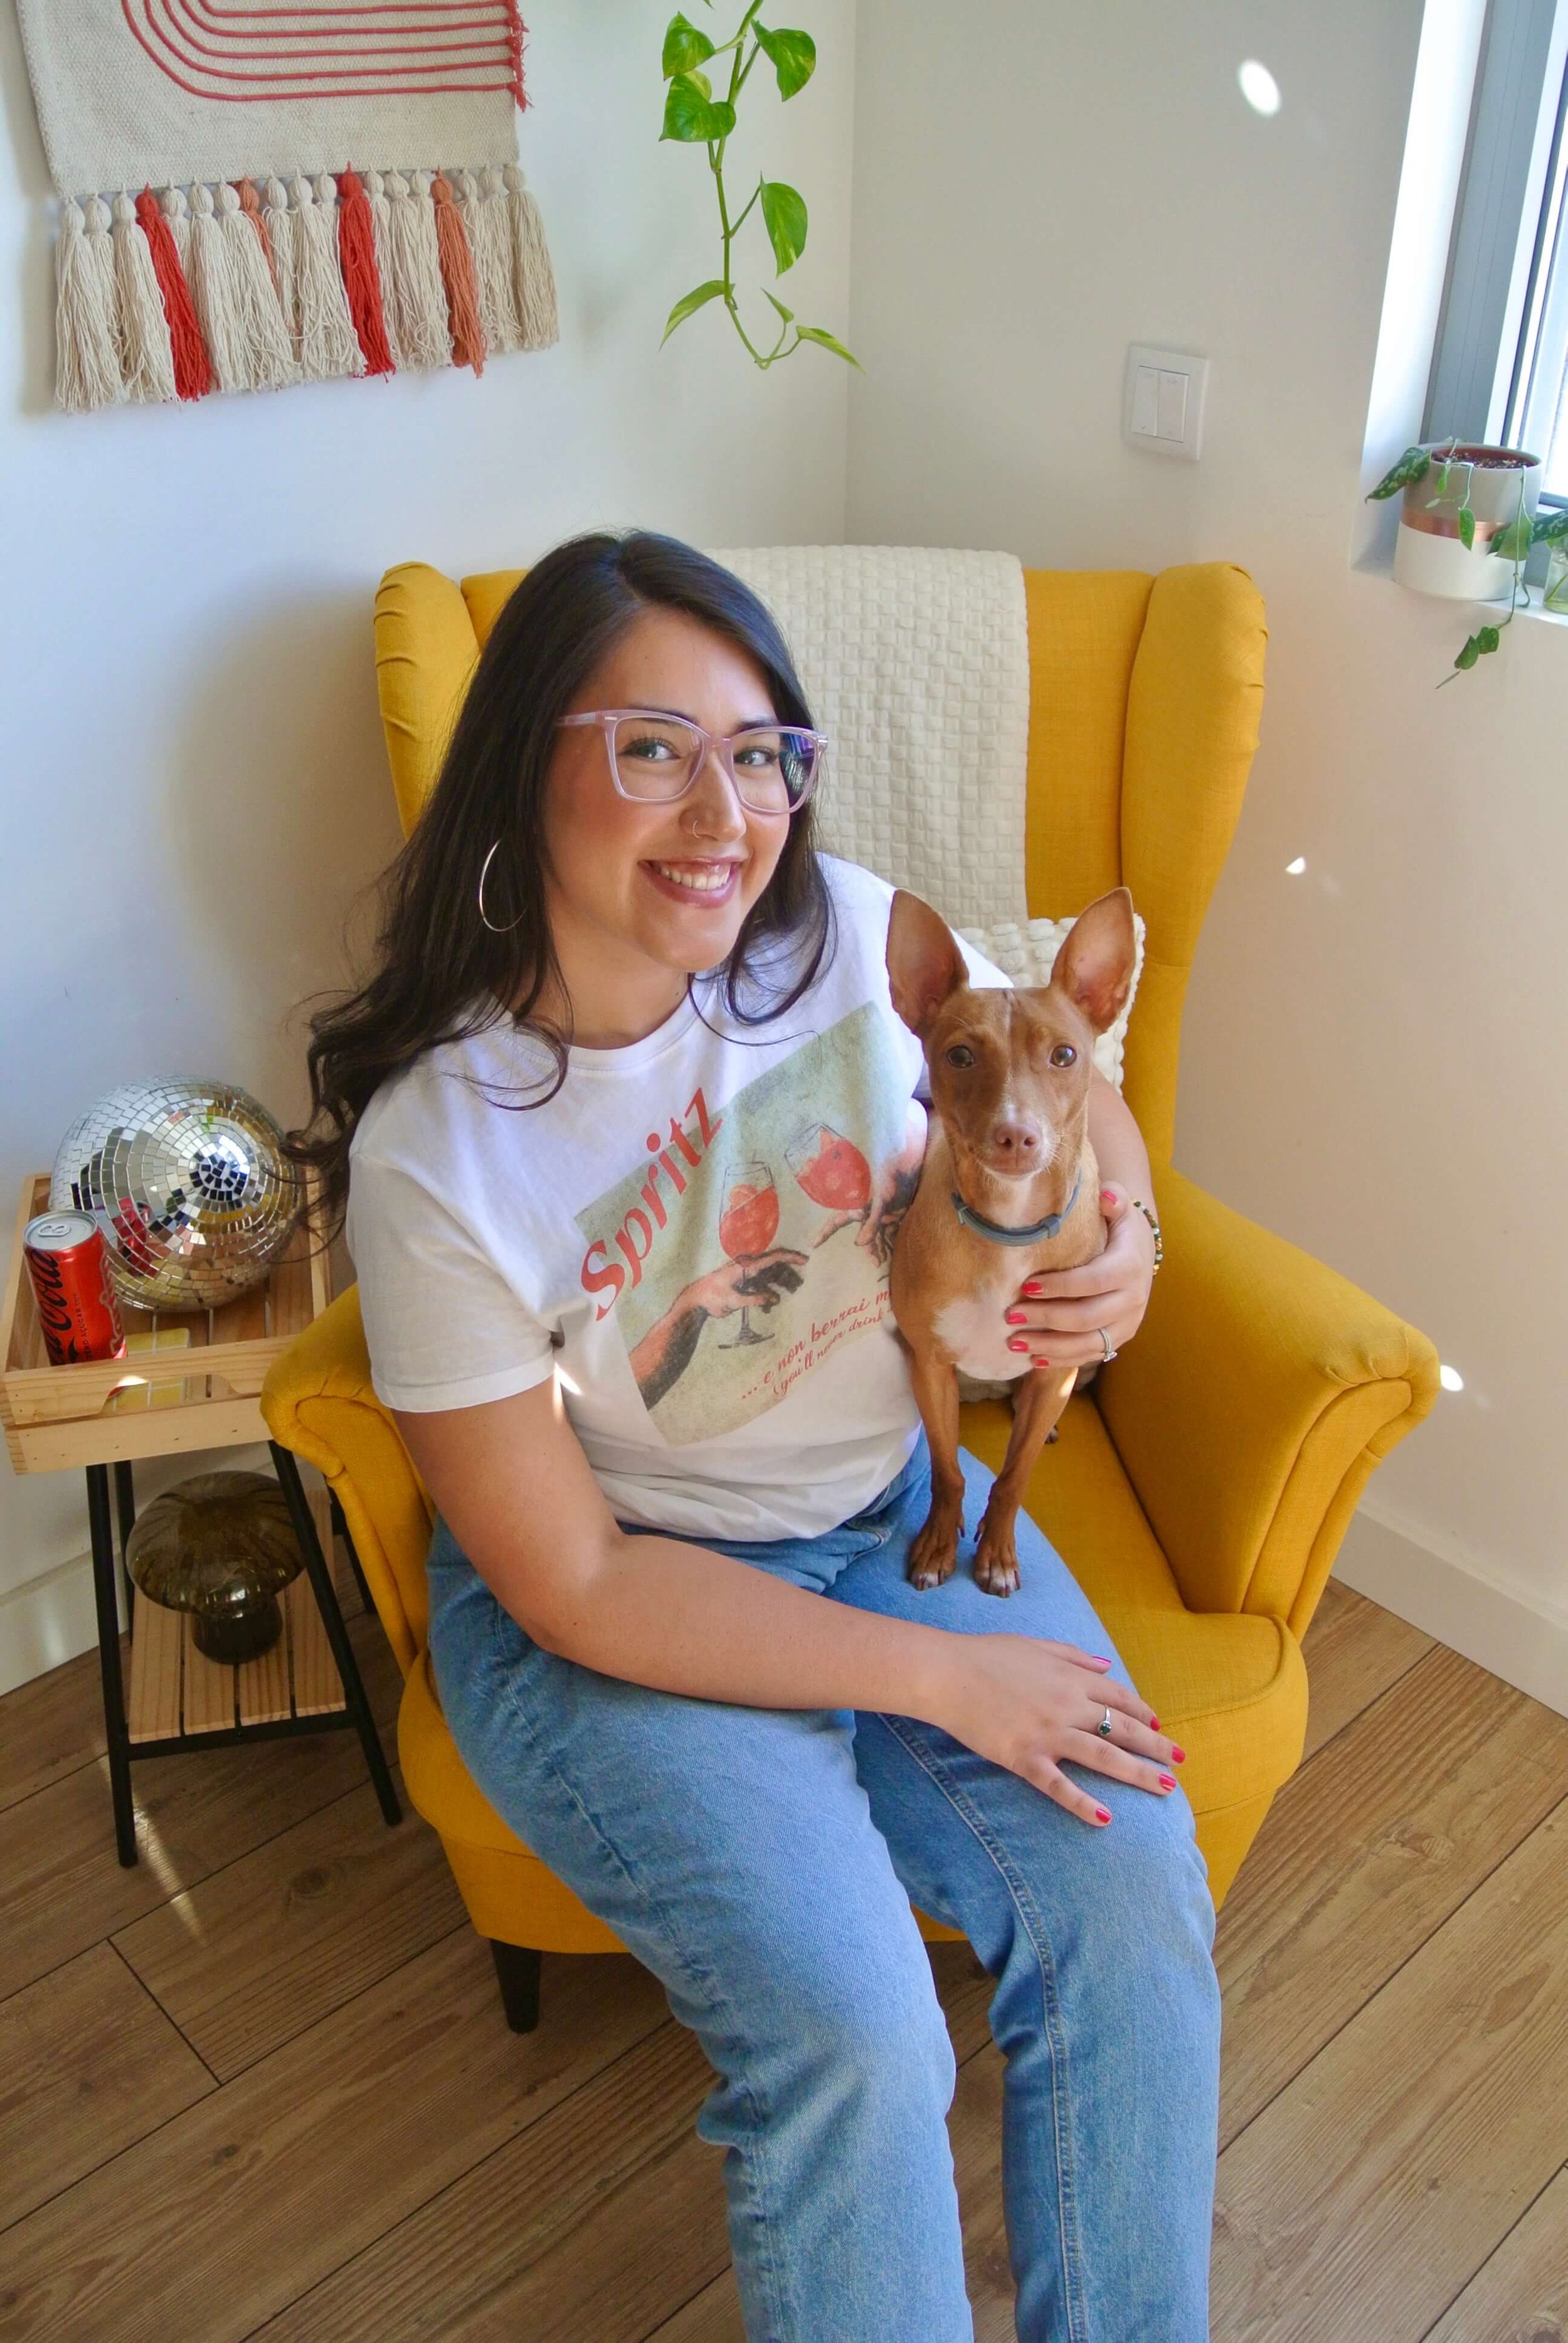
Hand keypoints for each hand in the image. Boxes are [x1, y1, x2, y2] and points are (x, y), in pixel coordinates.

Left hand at [680, 1251, 807, 1319]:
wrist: (696, 1300)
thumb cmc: (712, 1297)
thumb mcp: (733, 1301)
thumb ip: (753, 1299)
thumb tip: (773, 1299)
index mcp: (747, 1267)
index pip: (773, 1257)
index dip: (791, 1257)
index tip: (805, 1260)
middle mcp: (748, 1268)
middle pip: (775, 1266)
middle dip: (788, 1275)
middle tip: (800, 1286)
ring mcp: (746, 1276)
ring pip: (769, 1277)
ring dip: (780, 1285)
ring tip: (791, 1294)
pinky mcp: (743, 1284)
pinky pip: (760, 1286)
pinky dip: (767, 1295)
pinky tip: (768, 1308)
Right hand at [811, 1126, 924, 1264]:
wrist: (909, 1168)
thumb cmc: (890, 1178)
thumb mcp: (881, 1200)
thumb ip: (872, 1223)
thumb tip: (859, 1244)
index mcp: (858, 1206)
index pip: (837, 1221)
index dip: (825, 1232)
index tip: (813, 1245)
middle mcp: (867, 1212)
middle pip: (863, 1235)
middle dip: (868, 1250)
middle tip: (875, 1263)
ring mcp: (881, 1215)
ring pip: (877, 1236)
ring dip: (879, 1248)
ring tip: (881, 1262)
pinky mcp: (894, 1216)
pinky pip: (890, 1233)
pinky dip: (891, 1243)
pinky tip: (892, 1253)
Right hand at [931, 1634, 1181, 1823]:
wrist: (946, 1673)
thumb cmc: (987, 1655)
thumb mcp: (1036, 1645)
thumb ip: (1074, 1656)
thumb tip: (1107, 1665)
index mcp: (1071, 1678)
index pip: (1119, 1697)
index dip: (1143, 1712)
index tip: (1160, 1725)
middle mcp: (1067, 1706)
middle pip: (1123, 1728)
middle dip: (1156, 1746)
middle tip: (1180, 1762)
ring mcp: (1047, 1734)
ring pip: (1103, 1756)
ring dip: (1138, 1773)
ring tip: (1165, 1788)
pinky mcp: (1024, 1758)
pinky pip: (1059, 1785)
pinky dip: (1082, 1802)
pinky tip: (1105, 1818)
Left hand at [1003, 1182, 1154, 1371]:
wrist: (1142, 1254)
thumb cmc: (1120, 1229)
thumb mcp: (1121, 1210)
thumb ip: (1114, 1200)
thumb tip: (1106, 1197)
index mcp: (1130, 1267)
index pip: (1091, 1282)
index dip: (1058, 1286)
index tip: (1025, 1286)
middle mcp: (1132, 1300)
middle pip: (1085, 1317)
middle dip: (1045, 1318)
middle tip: (1010, 1316)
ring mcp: (1127, 1324)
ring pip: (1086, 1343)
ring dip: (1048, 1346)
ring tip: (1013, 1342)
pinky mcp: (1118, 1339)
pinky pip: (1089, 1355)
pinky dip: (1060, 1359)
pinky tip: (1032, 1358)